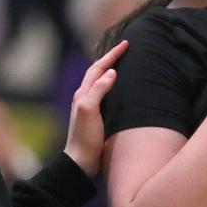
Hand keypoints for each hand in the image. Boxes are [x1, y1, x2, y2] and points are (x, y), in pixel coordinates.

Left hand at [64, 40, 127, 176]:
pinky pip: (103, 94)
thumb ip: (98, 90)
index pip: (98, 68)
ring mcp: (89, 107)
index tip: (126, 44)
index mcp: (83, 93)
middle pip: (97, 71)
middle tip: (125, 48)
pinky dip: (111, 85)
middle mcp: (84, 97)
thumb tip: (111, 72)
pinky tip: (118, 89)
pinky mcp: (95, 117)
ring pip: (99, 82)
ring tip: (122, 62)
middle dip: (110, 58)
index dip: (112, 55)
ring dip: (109, 70)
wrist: (80, 162)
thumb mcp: (90, 111)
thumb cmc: (85, 138)